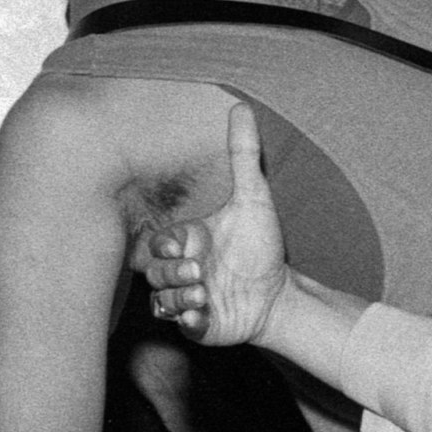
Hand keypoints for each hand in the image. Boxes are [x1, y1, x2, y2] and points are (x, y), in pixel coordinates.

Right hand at [138, 102, 291, 345]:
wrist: (281, 293)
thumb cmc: (263, 246)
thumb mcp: (254, 198)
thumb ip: (244, 155)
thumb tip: (241, 108)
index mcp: (186, 240)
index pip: (156, 242)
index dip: (167, 245)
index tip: (191, 245)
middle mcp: (180, 268)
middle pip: (150, 271)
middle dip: (171, 271)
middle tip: (200, 271)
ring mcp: (184, 296)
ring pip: (159, 298)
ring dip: (179, 295)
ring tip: (207, 293)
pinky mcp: (194, 323)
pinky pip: (174, 323)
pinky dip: (187, 318)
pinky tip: (206, 312)